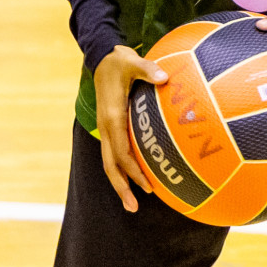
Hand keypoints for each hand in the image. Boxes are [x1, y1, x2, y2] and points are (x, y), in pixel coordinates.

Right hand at [93, 45, 169, 211]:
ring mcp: (106, 128)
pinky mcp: (110, 127)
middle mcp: (106, 126)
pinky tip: (134, 180)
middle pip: (111, 164)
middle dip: (122, 187)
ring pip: (109, 162)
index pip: (121, 151)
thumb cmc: (119, 61)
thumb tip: (165, 77)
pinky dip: (121, 170)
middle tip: (134, 208)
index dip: (133, 171)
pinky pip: (113, 154)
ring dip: (119, 184)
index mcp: (112, 116)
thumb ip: (148, 69)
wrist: (102, 57)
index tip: (147, 185)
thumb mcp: (133, 61)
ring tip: (131, 204)